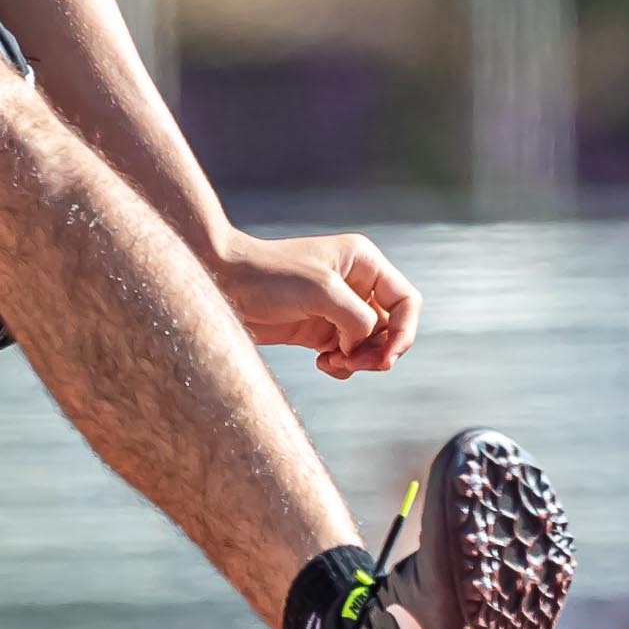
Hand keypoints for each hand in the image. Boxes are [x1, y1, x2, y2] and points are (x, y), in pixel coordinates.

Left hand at [210, 229, 420, 379]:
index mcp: (363, 263)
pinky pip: (347, 356)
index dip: (405, 332)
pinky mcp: (319, 330)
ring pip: (370, 346)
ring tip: (333, 361)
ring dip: (359, 361)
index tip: (387, 357)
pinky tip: (323, 363)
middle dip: (378, 352)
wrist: (221, 284)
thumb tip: (366, 343)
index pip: (406, 301)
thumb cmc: (268, 275)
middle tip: (354, 363)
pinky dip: (342, 365)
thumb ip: (357, 318)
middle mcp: (355, 285)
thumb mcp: (322, 291)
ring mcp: (337, 309)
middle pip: (391, 329)